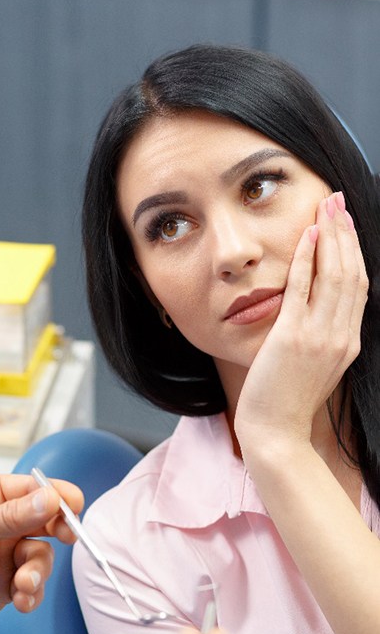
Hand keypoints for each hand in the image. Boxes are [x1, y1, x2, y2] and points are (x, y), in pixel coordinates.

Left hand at [0, 473, 82, 633]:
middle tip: (66, 537)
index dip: (55, 496)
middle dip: (57, 531)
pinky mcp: (0, 586)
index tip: (73, 506)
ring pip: (39, 556)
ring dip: (38, 570)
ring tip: (24, 583)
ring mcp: (0, 555)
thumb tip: (49, 498)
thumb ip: (11, 517)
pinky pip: (29, 586)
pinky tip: (22, 598)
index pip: (31, 489)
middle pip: (43, 522)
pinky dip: (32, 593)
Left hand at [235, 192, 367, 453]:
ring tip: (326, 208)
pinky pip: (304, 290)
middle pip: (352, 273)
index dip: (354, 251)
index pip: (358, 286)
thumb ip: (322, 337)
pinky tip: (306, 237)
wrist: (275, 431)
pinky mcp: (294, 337)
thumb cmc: (287, 399)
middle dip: (346, 234)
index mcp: (348, 342)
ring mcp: (320, 336)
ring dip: (331, 238)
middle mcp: (341, 336)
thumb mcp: (315, 365)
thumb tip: (317, 308)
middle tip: (338, 202)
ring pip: (335, 276)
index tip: (346, 225)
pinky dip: (308, 260)